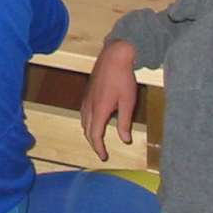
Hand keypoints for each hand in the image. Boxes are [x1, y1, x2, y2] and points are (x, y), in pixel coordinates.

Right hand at [80, 39, 139, 161]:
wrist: (114, 56)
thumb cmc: (123, 78)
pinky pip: (83, 112)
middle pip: (87, 129)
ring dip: (88, 132)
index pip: (95, 134)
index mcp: (100, 110)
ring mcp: (87, 97)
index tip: (103, 157)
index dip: (98, 147)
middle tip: (101, 152)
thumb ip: (125, 122)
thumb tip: (124, 140)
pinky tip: (93, 120)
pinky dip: (87, 121)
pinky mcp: (88, 91)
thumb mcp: (128, 102)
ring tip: (96, 139)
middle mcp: (90, 105)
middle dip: (93, 142)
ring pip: (83, 120)